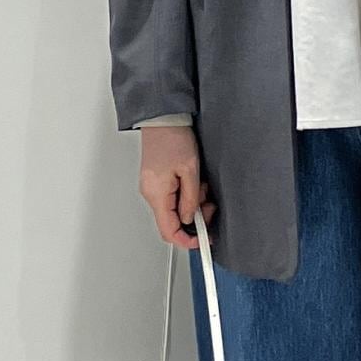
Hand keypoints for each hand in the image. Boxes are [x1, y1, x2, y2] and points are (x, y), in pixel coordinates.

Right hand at [138, 123, 215, 249]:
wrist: (162, 119)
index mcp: (157, 194)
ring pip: (174, 210)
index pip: (169, 231)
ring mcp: (152, 188)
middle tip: (209, 207)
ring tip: (202, 188)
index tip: (203, 240)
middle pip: (172, 222)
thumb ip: (191, 198)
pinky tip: (194, 184)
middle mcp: (150, 194)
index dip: (187, 241)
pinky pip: (172, 198)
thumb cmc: (173, 138)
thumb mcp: (190, 170)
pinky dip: (186, 196)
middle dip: (194, 219)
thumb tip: (191, 218)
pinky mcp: (156, 182)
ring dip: (192, 204)